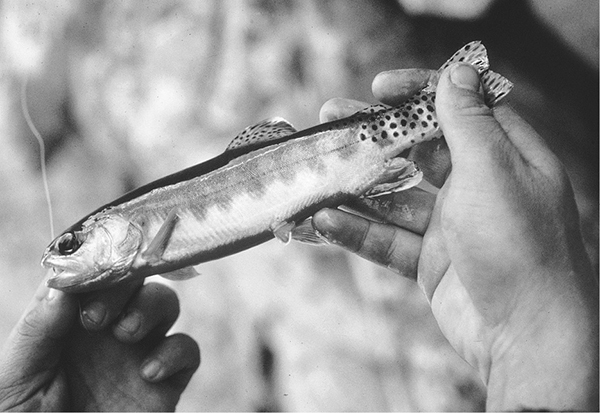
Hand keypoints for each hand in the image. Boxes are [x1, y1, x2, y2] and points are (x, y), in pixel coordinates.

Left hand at [0, 278, 199, 410]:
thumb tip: (61, 284)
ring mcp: (138, 354)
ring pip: (164, 303)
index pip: (87, 275)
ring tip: (126, 335)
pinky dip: (175, 351)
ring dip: (150, 307)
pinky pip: (187, 350)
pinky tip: (148, 372)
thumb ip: (36, 332)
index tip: (85, 273)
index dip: (91, 263)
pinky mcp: (164, 383)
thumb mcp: (13, 383)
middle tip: (98, 316)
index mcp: (65, 325)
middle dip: (122, 284)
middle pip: (132, 278)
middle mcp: (105, 333)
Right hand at [314, 65, 597, 409]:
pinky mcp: (430, 262)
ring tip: (316, 173)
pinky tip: (324, 220)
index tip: (379, 88)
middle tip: (332, 118)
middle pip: (417, 150)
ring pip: (394, 198)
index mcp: (504, 158)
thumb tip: (455, 72)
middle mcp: (478, 188)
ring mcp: (452, 227)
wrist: (527, 336)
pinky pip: (386, 240)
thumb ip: (467, 122)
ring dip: (355, 187)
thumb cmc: (519, 245)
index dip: (418, 93)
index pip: (458, 109)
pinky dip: (356, 231)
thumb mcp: (492, 170)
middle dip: (375, 137)